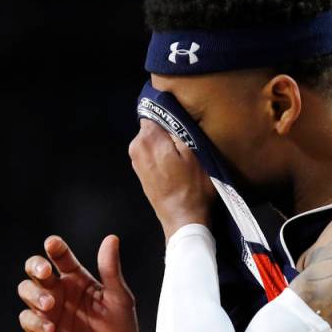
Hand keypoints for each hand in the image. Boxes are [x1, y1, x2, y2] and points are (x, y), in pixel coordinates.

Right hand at [17, 234, 139, 331]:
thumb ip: (111, 271)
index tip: (53, 244)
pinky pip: (26, 319)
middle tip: (46, 272)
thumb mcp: (120, 299)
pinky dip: (34, 320)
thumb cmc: (121, 330)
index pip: (61, 256)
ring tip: (50, 304)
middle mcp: (59, 290)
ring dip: (34, 293)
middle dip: (35, 266)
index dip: (55, 247)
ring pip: (26, 290)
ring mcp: (47, 310)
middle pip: (35, 268)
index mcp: (77, 278)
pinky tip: (51, 327)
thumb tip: (111, 238)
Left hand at [128, 119, 216, 241]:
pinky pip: (151, 154)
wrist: (183, 220)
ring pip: (153, 140)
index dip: (172, 117)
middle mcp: (136, 146)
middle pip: (154, 126)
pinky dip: (162, 157)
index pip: (156, 111)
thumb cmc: (193, 188)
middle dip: (168, 132)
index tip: (184, 128)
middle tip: (187, 146)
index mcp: (148, 138)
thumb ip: (180, 129)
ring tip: (182, 160)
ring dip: (166, 146)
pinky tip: (175, 169)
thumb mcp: (195, 152)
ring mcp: (136, 161)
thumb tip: (173, 114)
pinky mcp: (140, 172)